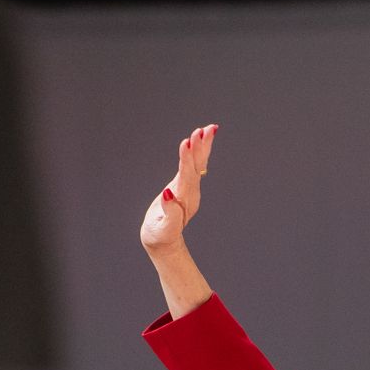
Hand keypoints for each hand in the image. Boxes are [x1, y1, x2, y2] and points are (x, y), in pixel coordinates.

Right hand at [140, 123, 216, 255]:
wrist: (165, 241)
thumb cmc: (160, 235)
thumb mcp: (163, 227)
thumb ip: (168, 212)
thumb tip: (168, 193)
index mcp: (184, 199)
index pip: (186, 175)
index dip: (186, 159)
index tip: (187, 142)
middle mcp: (190, 192)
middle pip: (197, 166)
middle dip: (200, 147)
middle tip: (205, 129)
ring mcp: (190, 188)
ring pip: (198, 164)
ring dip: (203, 146)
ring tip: (209, 128)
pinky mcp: (186, 186)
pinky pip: (194, 165)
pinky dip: (198, 152)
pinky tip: (200, 140)